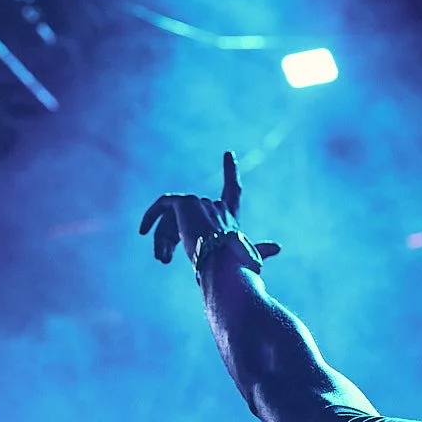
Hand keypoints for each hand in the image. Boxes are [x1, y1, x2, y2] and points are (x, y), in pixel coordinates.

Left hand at [139, 152, 282, 267]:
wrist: (224, 265)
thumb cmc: (237, 267)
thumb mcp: (246, 256)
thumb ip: (261, 250)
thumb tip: (279, 247)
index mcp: (230, 219)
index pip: (233, 192)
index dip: (231, 172)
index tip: (228, 154)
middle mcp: (217, 207)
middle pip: (187, 218)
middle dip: (171, 238)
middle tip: (162, 259)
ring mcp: (202, 202)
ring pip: (172, 218)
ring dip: (162, 239)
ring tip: (161, 259)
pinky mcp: (185, 203)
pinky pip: (163, 203)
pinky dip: (150, 215)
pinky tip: (142, 231)